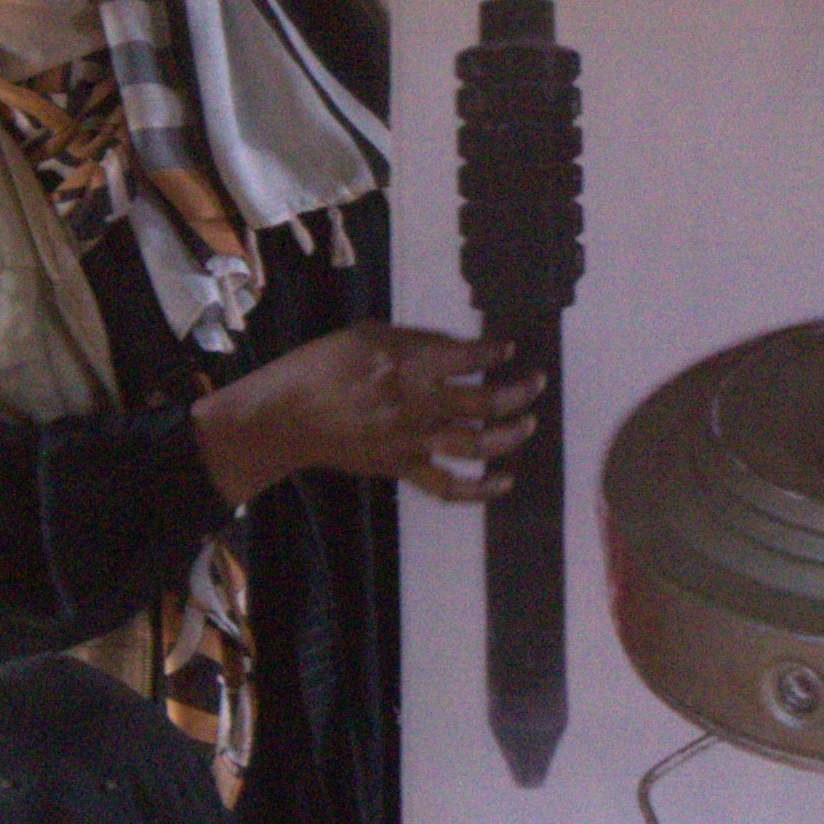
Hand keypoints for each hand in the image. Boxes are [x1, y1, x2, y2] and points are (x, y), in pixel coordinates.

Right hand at [195, 321, 538, 507]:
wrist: (287, 416)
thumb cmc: (322, 365)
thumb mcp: (367, 334)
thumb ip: (414, 341)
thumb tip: (453, 349)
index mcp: (409, 363)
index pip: (469, 357)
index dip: (494, 353)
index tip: (506, 350)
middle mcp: (419, 402)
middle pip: (485, 401)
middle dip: (519, 392)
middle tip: (536, 384)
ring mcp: (413, 440)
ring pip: (478, 443)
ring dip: (511, 434)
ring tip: (529, 424)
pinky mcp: (403, 468)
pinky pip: (449, 486)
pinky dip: (480, 489)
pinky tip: (503, 481)